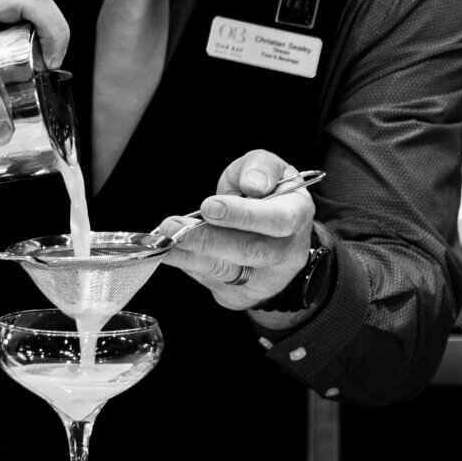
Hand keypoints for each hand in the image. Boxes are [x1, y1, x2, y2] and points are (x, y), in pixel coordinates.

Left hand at [165, 150, 316, 311]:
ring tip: (163, 240)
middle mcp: (288, 252)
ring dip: (189, 255)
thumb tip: (254, 184)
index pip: (277, 220)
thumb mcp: (265, 167)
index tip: (209, 206)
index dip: (243, 216)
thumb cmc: (266, 193)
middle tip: (174, 226)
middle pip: (250, 252)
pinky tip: (172, 252)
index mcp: (297, 214)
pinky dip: (189, 265)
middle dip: (208, 240)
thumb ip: (260, 167)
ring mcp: (268, 278)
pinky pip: (213, 281)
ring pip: (227, 271)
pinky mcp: (244, 293)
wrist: (270, 230)